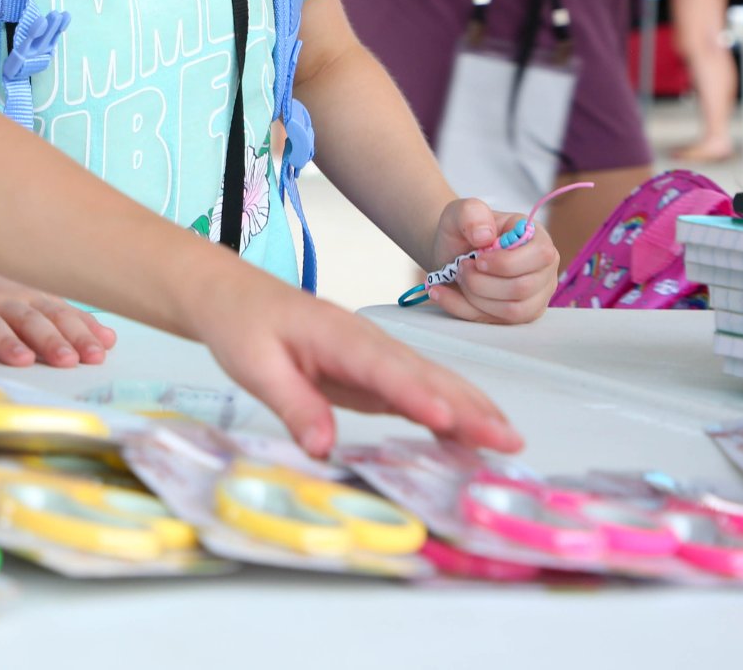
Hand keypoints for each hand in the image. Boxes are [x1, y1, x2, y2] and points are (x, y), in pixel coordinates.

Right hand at [0, 262, 115, 367]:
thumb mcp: (28, 298)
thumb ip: (66, 319)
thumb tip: (110, 341)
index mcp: (27, 297)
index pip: (58, 315)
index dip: (78, 334)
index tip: (98, 354)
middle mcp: (0, 299)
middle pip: (28, 319)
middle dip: (50, 340)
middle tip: (68, 360)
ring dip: (6, 341)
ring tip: (22, 360)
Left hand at [193, 277, 522, 458]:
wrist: (234, 297)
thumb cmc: (244, 325)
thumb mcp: (254, 366)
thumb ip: (293, 403)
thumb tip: (322, 447)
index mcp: (336, 335)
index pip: (382, 368)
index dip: (416, 394)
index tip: (446, 419)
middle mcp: (366, 342)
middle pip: (424, 374)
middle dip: (468, 407)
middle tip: (506, 441)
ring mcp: (375, 355)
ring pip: (432, 381)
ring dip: (471, 410)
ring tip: (508, 442)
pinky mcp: (374, 372)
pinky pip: (419, 391)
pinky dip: (450, 412)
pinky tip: (472, 438)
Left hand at [426, 198, 560, 324]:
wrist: (452, 252)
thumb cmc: (465, 231)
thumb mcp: (461, 211)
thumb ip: (472, 213)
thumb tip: (485, 235)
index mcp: (537, 240)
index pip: (541, 256)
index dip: (506, 262)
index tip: (478, 258)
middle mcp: (543, 270)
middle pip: (522, 288)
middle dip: (482, 280)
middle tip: (462, 266)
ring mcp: (534, 297)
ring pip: (511, 311)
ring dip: (474, 295)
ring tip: (457, 276)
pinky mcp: (516, 317)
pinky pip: (492, 322)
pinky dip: (460, 307)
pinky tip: (441, 292)